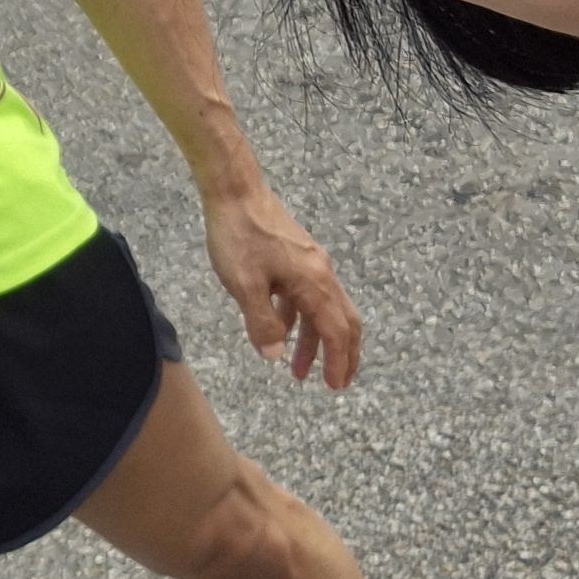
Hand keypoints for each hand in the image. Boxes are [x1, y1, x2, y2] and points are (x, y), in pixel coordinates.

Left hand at [202, 175, 361, 387]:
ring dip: (314, 342)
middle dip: (341, 355)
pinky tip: (280, 332)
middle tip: (336, 383)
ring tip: (297, 371)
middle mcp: (321, 274)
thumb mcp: (244, 285)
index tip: (336, 387)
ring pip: (322, 311)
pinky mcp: (297, 257)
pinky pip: (305, 297)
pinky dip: (299, 319)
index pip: (336, 331)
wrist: (235, 191)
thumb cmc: (238, 235)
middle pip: (342, 322)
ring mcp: (310, 264)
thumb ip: (262, 322)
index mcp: (314, 283)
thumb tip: (276, 355)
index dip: (339, 361)